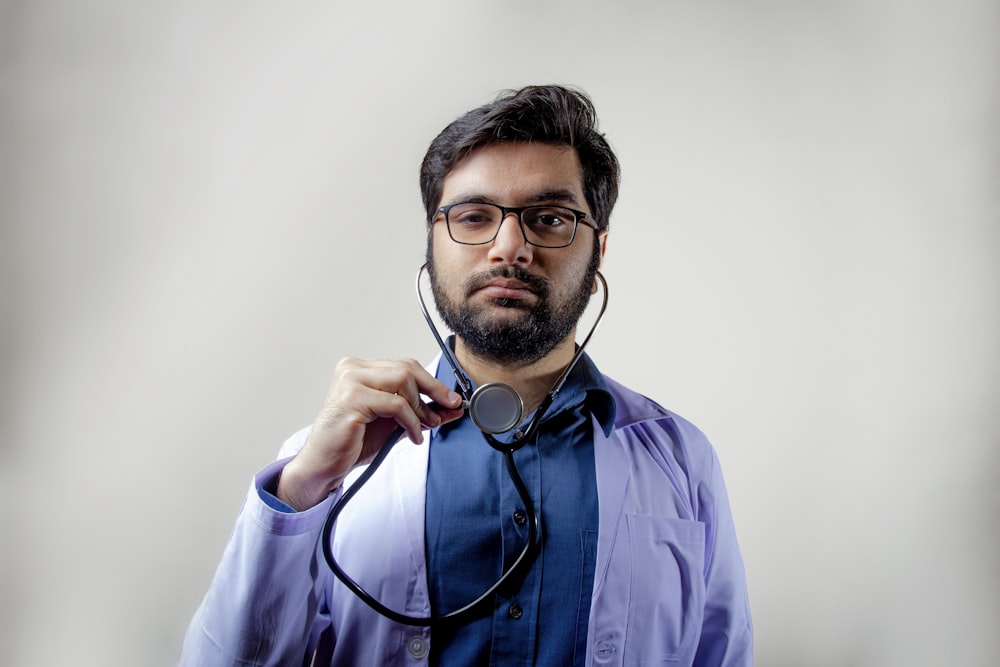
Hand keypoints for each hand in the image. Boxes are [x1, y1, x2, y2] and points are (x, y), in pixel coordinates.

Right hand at [277, 357, 464, 509]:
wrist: (324, 465)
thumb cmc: (353, 442)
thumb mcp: (393, 422)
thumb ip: (419, 411)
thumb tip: (451, 407)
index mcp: (359, 368)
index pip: (405, 365)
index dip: (432, 382)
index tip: (450, 399)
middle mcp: (352, 369)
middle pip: (407, 368)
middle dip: (433, 390)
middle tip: (448, 409)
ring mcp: (350, 381)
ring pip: (403, 382)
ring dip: (421, 408)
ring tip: (425, 427)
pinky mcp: (352, 400)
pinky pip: (396, 405)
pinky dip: (412, 422)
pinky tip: (413, 436)